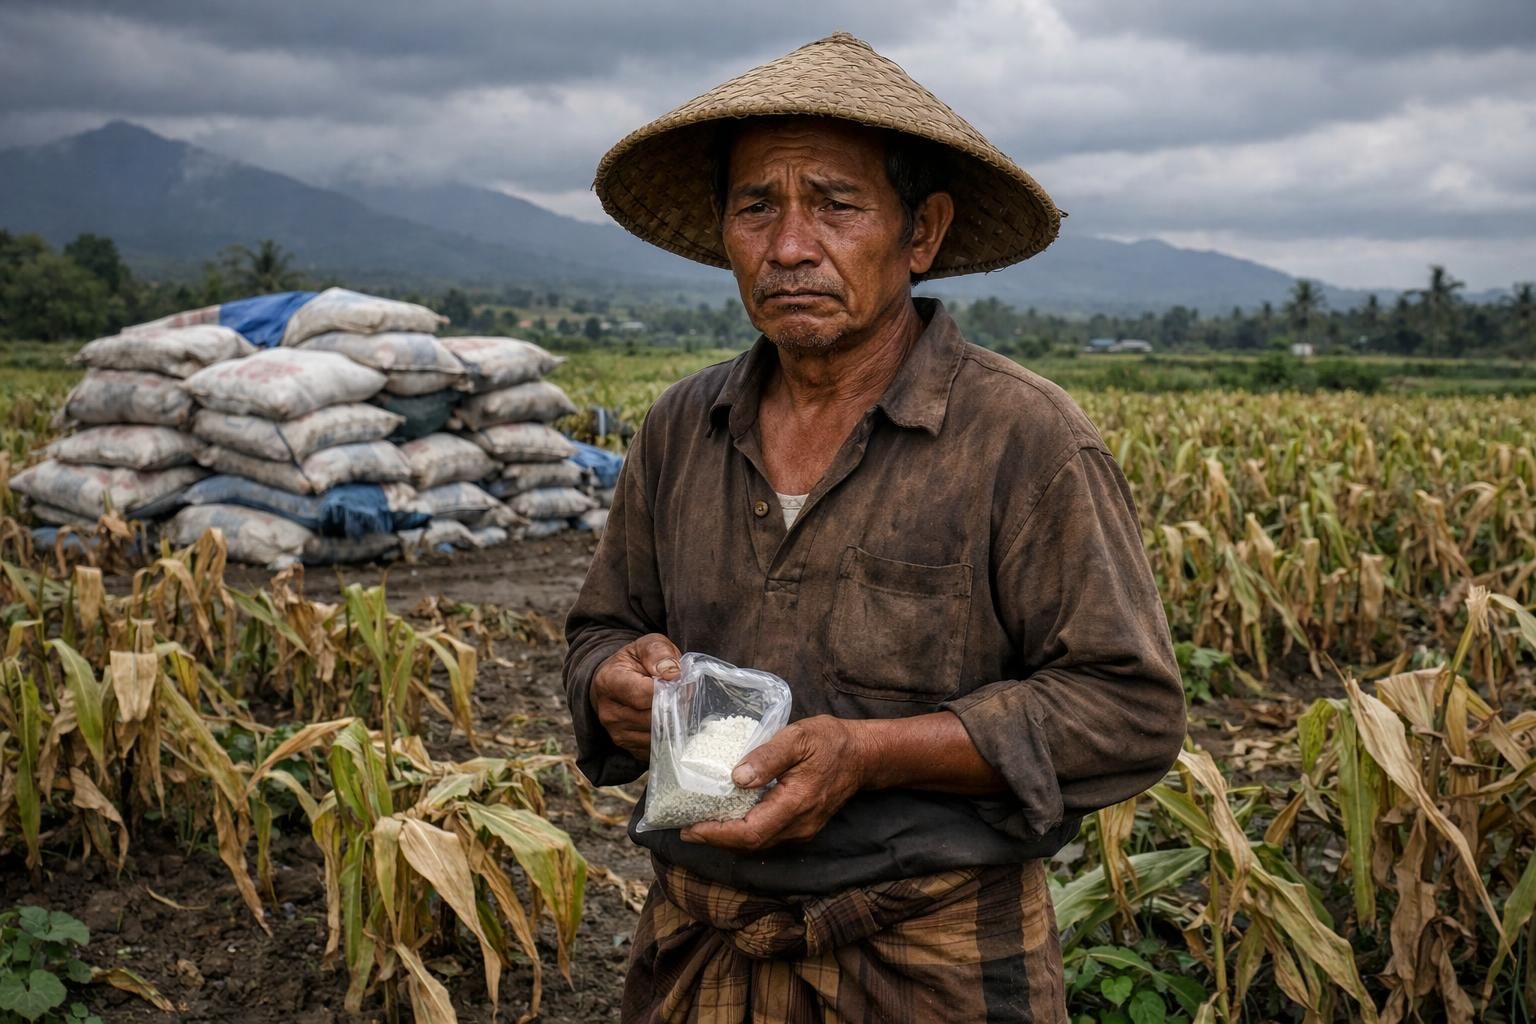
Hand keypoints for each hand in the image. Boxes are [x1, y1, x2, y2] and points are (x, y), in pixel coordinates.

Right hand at [591, 634, 680, 759]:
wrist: (616, 680)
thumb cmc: (635, 661)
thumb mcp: (648, 645)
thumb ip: (660, 653)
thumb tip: (673, 674)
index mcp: (608, 681)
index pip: (642, 694)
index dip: (667, 689)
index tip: (678, 681)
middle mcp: (608, 711)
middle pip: (651, 717)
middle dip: (673, 706)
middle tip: (682, 693)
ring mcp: (616, 732)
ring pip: (656, 734)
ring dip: (672, 721)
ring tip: (673, 704)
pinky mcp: (627, 746)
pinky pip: (655, 746)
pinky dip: (667, 734)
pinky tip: (666, 718)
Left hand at [681, 715, 870, 850]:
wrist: (863, 755)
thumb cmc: (830, 742)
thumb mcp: (798, 737)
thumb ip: (768, 757)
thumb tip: (736, 777)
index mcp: (796, 803)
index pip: (750, 832)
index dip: (717, 834)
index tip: (690, 828)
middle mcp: (799, 825)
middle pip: (750, 844)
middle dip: (716, 838)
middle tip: (685, 827)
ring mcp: (802, 829)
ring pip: (758, 843)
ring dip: (729, 837)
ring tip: (701, 824)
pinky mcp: (802, 826)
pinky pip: (768, 835)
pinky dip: (744, 831)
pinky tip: (729, 817)